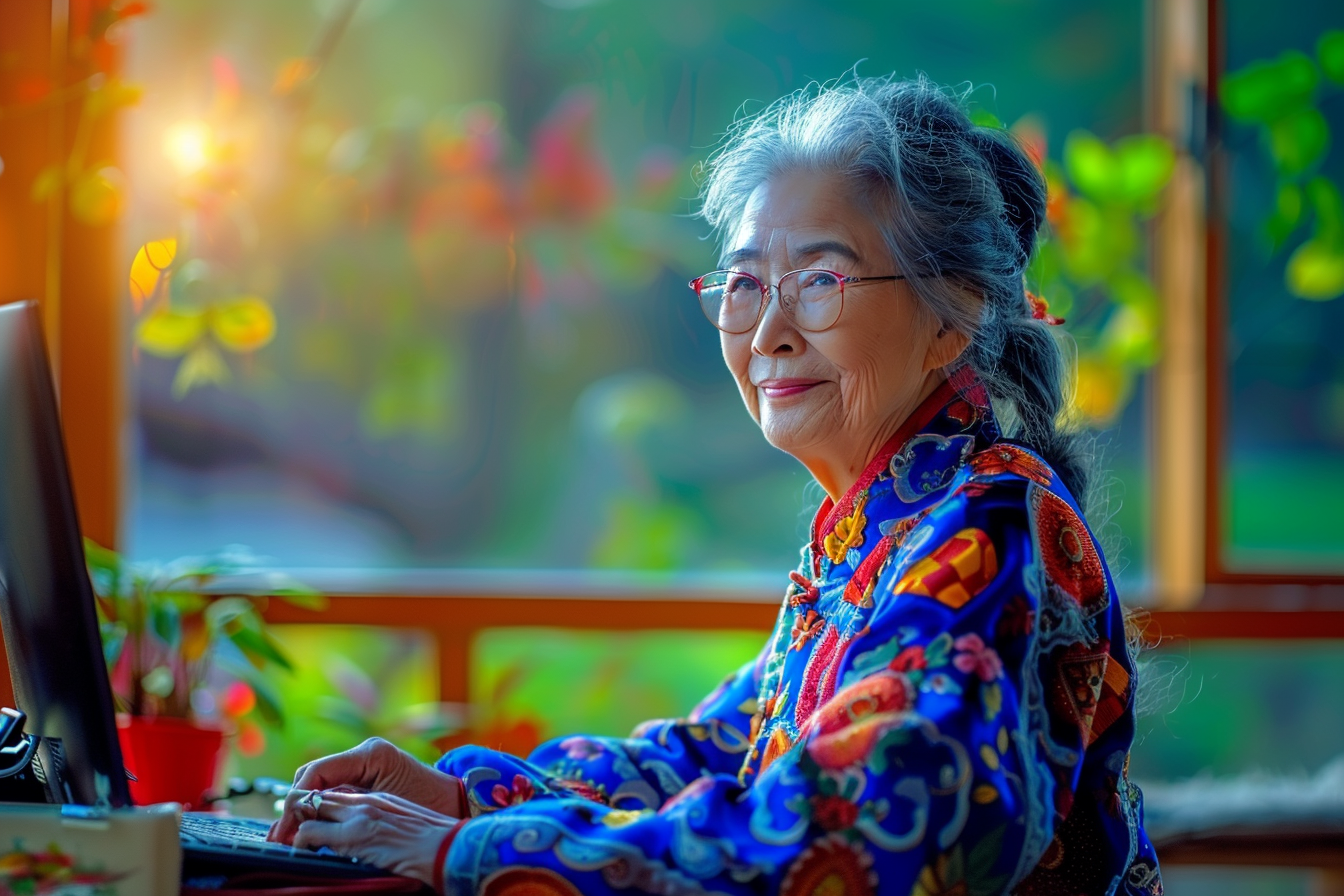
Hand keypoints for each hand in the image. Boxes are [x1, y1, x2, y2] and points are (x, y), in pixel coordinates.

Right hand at [267, 738, 464, 843]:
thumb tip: (308, 822)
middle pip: (312, 776)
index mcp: (369, 754)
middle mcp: (362, 753)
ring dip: (302, 808)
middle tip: (279, 836)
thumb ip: (349, 808)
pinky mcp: (364, 776)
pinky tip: (306, 827)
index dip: (297, 800)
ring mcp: (362, 763)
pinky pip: (332, 788)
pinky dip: (317, 807)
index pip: (317, 772)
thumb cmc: (430, 804)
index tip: (285, 828)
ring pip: (318, 782)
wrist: (456, 801)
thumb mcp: (387, 807)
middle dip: (294, 805)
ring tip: (287, 836)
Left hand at [277, 789, 458, 885]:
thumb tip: (370, 842)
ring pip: (309, 809)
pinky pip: (311, 833)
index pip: (335, 793)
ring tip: (285, 843)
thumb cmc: (438, 844)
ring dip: (293, 827)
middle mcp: (368, 799)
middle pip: (318, 795)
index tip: (302, 821)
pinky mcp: (356, 834)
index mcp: (380, 797)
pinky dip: (299, 842)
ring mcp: (361, 814)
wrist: (453, 848)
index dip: (314, 806)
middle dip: (296, 813)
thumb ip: (384, 824)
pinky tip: (298, 852)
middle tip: (282, 833)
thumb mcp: (407, 826)